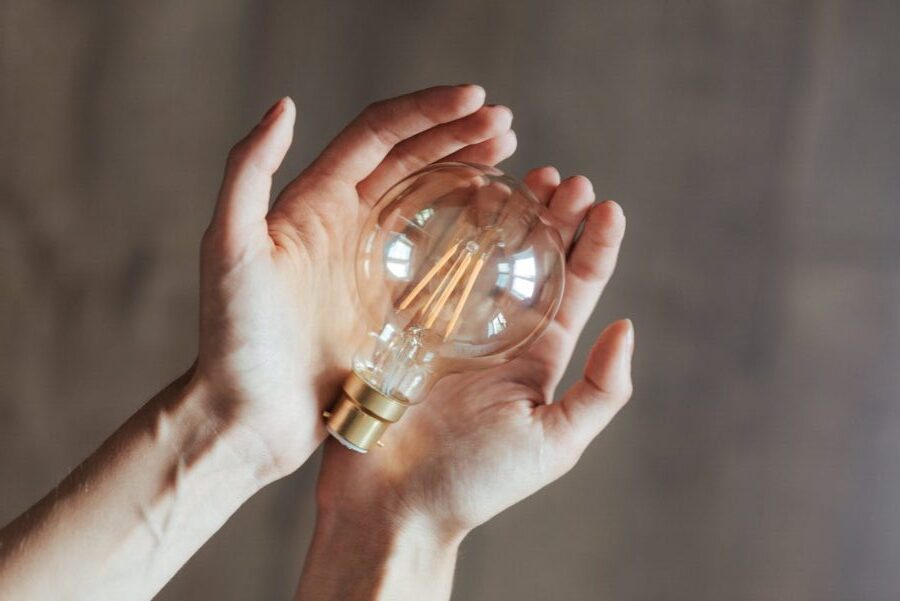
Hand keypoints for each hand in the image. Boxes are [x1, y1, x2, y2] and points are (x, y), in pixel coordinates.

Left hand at [192, 86, 516, 477]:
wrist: (247, 415)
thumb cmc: (233, 337)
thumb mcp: (229, 249)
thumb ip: (248, 172)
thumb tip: (284, 106)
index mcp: (313, 200)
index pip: (378, 135)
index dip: (427, 111)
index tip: (476, 100)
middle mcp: (343, 221)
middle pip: (410, 158)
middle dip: (457, 132)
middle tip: (506, 125)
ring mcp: (368, 261)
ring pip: (426, 198)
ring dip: (465, 168)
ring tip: (509, 155)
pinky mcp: (386, 301)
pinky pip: (434, 254)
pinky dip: (464, 227)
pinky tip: (492, 218)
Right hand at [314, 168, 631, 535]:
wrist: (393, 505)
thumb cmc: (476, 482)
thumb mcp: (554, 443)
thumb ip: (598, 391)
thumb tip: (629, 329)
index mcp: (538, 357)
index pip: (577, 288)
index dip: (595, 246)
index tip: (607, 204)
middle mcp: (499, 334)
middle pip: (532, 261)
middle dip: (553, 217)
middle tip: (563, 179)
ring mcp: (450, 325)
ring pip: (483, 254)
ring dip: (504, 214)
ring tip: (520, 177)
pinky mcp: (406, 323)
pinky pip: (428, 269)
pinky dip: (444, 233)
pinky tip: (456, 201)